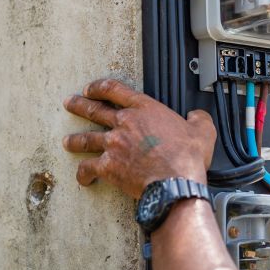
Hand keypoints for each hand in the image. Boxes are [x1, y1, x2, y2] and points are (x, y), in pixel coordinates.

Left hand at [61, 79, 216, 198]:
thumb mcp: (202, 130)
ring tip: (67, 142)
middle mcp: (124, 123)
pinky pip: (88, 169)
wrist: (175, 182)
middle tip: (70, 103)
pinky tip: (82, 178)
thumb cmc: (187, 157)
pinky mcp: (108, 167)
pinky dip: (83, 174)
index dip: (100, 87)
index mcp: (144, 109)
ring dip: (75, 140)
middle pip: (94, 110)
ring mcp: (113, 145)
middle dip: (79, 105)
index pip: (115, 90)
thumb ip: (198, 119)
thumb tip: (196, 116)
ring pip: (86, 139)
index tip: (91, 88)